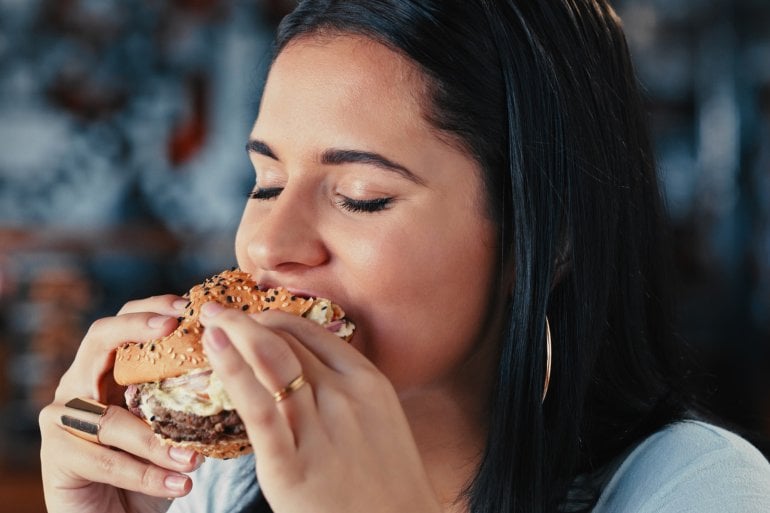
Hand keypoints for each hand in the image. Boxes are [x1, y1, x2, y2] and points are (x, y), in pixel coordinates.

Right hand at [39, 295, 204, 512]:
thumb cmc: (152, 465)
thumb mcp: (172, 423)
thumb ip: (187, 395)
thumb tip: (236, 366)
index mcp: (107, 370)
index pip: (124, 322)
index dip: (151, 308)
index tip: (187, 306)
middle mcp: (79, 385)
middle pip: (99, 340)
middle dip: (136, 329)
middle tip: (174, 328)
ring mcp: (62, 418)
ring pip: (110, 418)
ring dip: (156, 440)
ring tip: (195, 457)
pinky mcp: (56, 455)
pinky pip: (106, 460)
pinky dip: (147, 475)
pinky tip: (181, 484)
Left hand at [199, 304, 442, 512]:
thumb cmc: (389, 485)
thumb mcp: (381, 424)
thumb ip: (349, 394)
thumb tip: (312, 373)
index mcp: (368, 382)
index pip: (311, 333)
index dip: (274, 319)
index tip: (251, 317)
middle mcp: (344, 396)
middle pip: (286, 342)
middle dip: (246, 321)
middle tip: (217, 312)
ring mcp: (319, 428)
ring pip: (271, 361)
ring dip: (234, 332)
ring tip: (208, 318)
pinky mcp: (291, 465)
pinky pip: (259, 407)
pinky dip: (234, 371)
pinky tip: (216, 348)